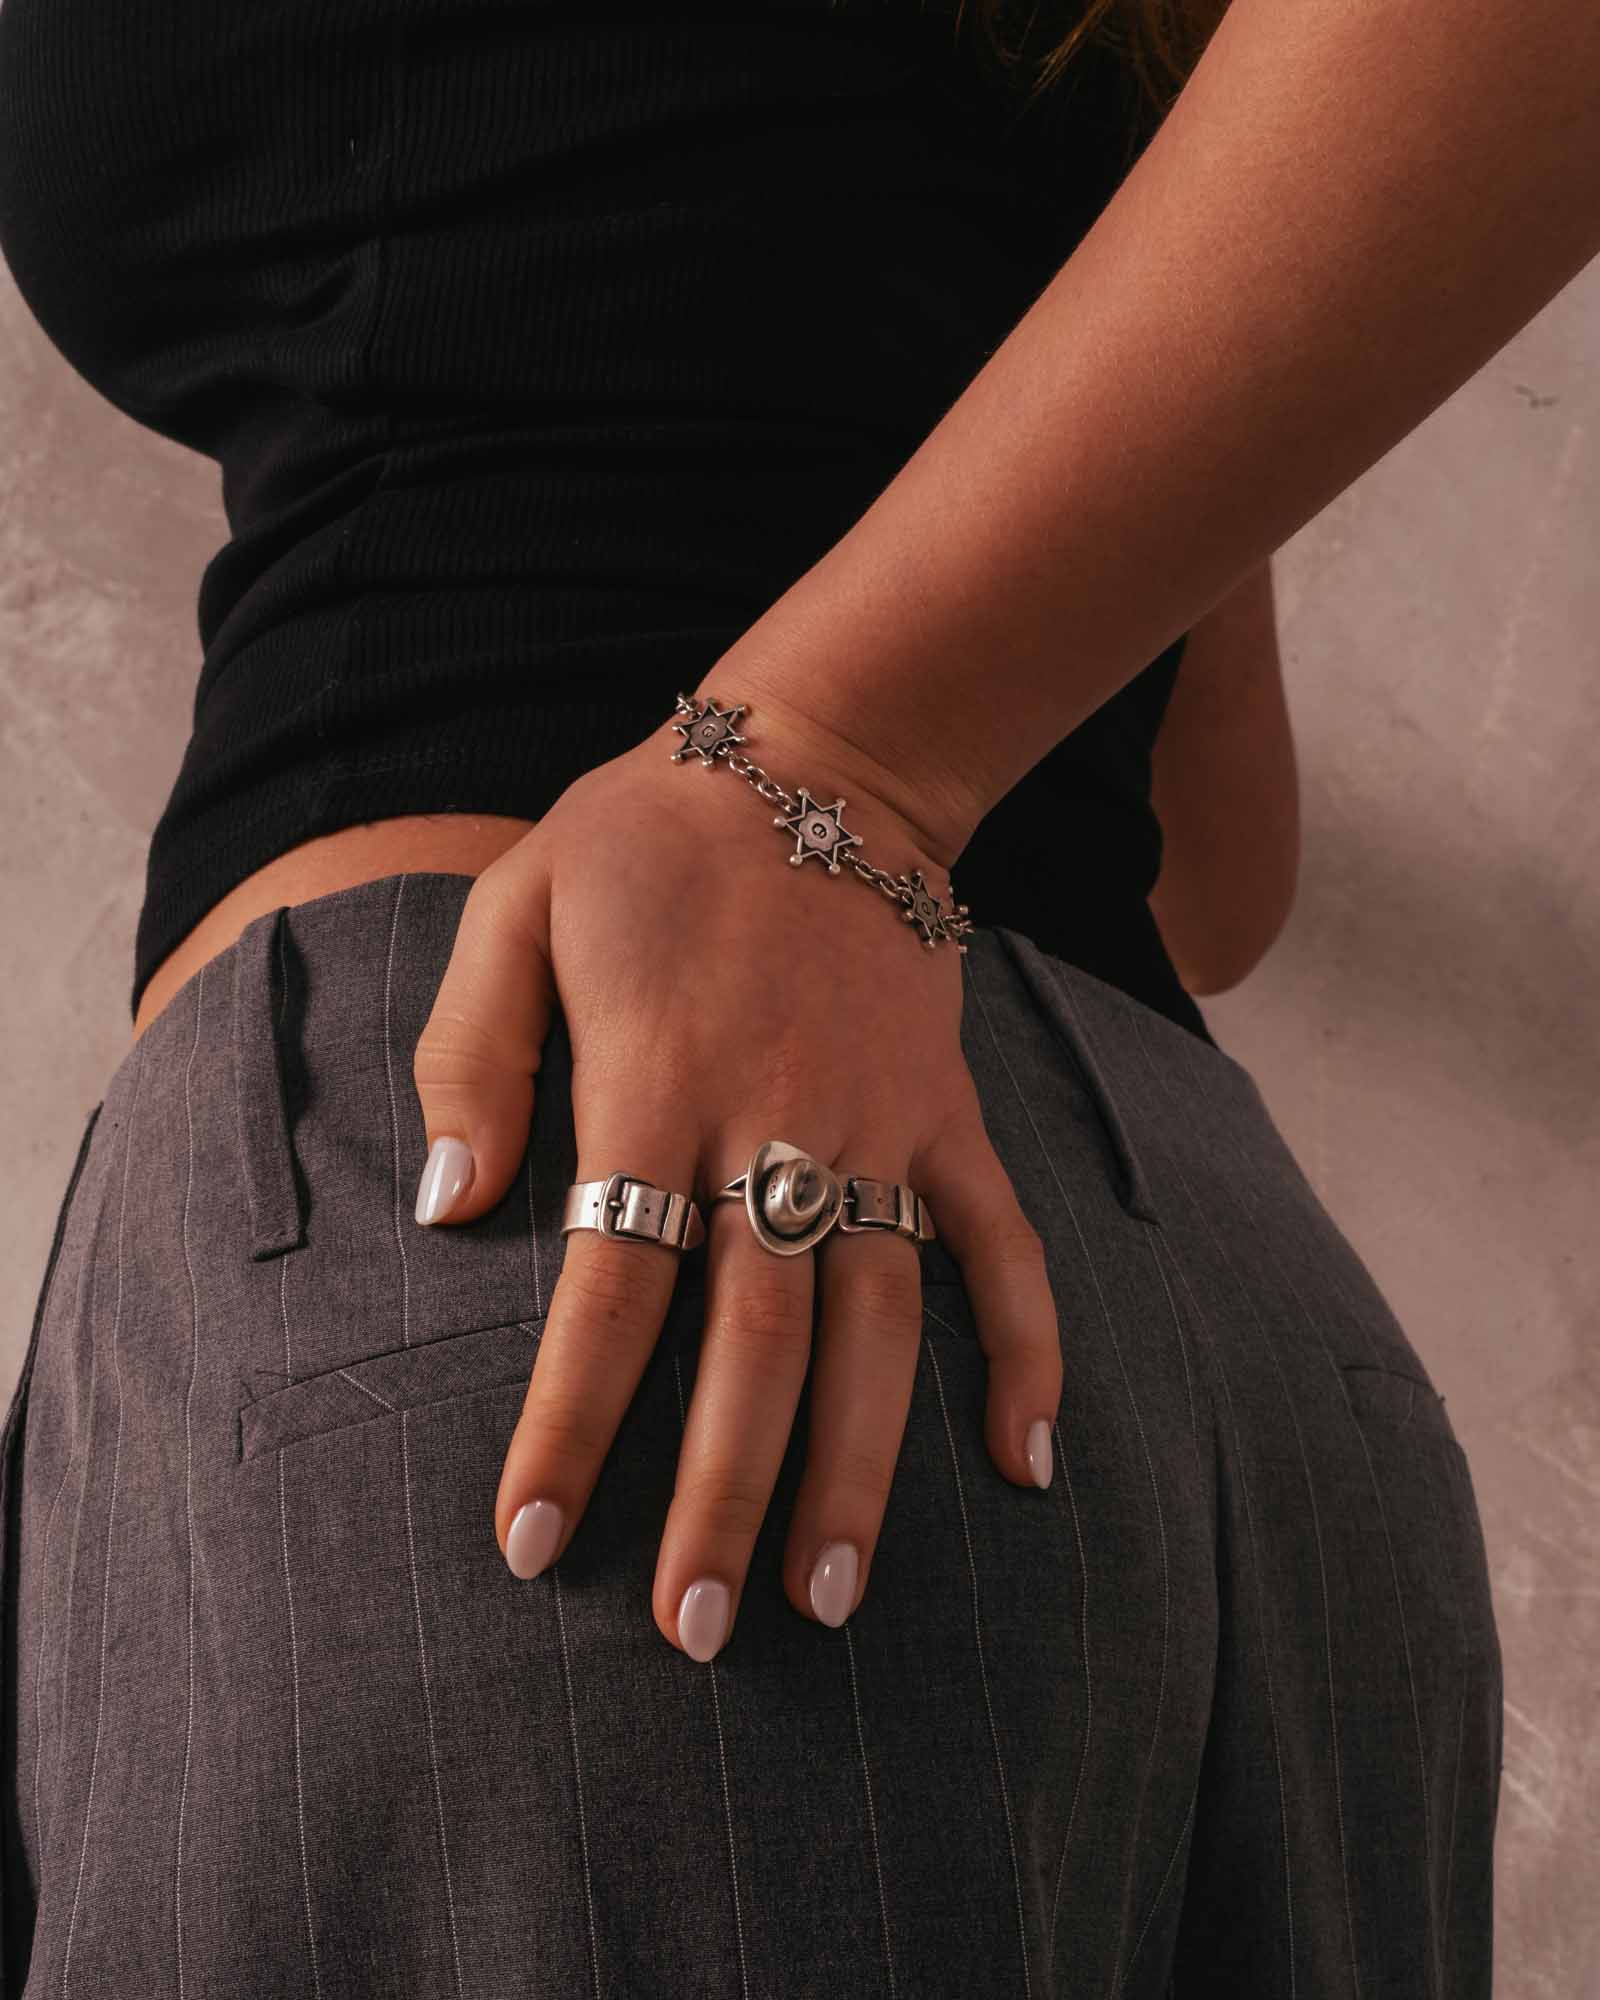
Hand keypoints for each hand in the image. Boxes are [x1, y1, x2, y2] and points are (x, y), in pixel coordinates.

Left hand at [410, 691, 1062, 1658]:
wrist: (817, 762)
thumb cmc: (645, 838)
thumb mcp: (517, 905)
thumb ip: (474, 1057)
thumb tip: (450, 1216)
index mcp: (660, 1078)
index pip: (609, 1288)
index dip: (567, 1424)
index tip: (528, 1542)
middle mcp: (780, 1121)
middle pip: (754, 1342)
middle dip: (719, 1495)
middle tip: (692, 1633)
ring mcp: (881, 1124)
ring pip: (879, 1323)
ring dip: (860, 1466)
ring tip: (832, 1600)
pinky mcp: (948, 1112)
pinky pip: (1001, 1245)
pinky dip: (1024, 1350)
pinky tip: (1026, 1461)